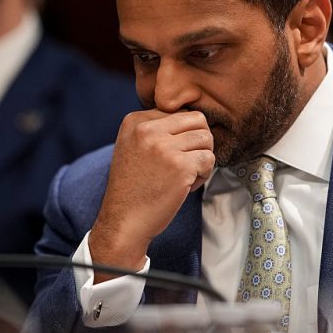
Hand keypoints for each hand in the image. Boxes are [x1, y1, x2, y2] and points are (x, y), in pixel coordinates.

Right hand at [89, 110, 213, 278]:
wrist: (124, 221)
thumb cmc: (133, 188)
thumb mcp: (132, 147)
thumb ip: (156, 129)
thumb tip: (195, 119)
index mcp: (135, 121)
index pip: (179, 112)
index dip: (183, 135)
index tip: (170, 156)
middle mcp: (147, 129)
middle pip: (197, 120)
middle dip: (199, 142)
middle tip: (188, 162)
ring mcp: (164, 147)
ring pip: (206, 139)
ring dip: (202, 159)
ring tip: (185, 175)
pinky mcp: (180, 166)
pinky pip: (209, 159)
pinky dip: (203, 174)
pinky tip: (186, 186)